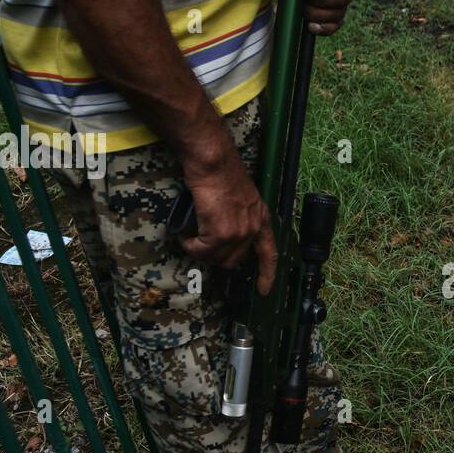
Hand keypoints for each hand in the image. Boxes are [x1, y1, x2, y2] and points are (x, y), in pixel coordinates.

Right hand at [179, 140, 278, 294]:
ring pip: (215, 258)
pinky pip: (200, 250)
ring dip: (200, 251)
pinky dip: (189, 245)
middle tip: (201, 245)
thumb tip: (224, 232)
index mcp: (261, 219)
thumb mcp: (242, 198)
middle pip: (233, 260)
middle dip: (215, 256)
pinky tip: (184, 235)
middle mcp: (253, 228)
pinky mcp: (220, 233)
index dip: (267, 274)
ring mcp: (238, 233)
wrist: (214, 162)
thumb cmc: (222, 173)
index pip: (269, 253)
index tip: (263, 290)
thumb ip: (239, 217)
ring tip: (190, 237)